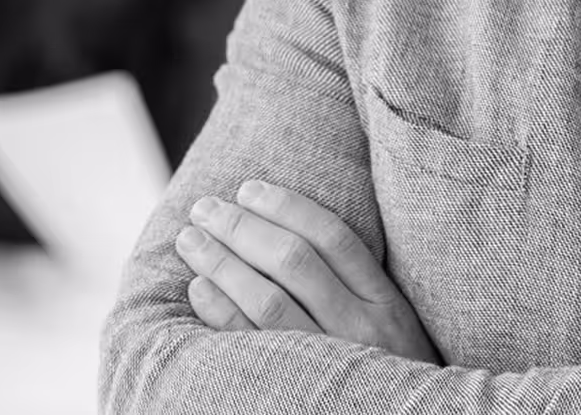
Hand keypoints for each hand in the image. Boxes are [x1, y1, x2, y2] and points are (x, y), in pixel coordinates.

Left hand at [175, 180, 438, 363]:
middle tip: (205, 209)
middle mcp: (360, 329)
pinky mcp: (296, 391)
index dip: (286, 207)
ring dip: (221, 263)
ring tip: (190, 240)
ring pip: (268, 301)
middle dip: (242, 227)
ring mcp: (329, 363)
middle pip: (293, 262)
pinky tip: (199, 288)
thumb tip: (281, 228)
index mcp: (385, 302)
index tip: (248, 189)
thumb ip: (352, 282)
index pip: (332, 238)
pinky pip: (251, 345)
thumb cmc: (386, 368)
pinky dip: (220, 312)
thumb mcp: (389, 321)